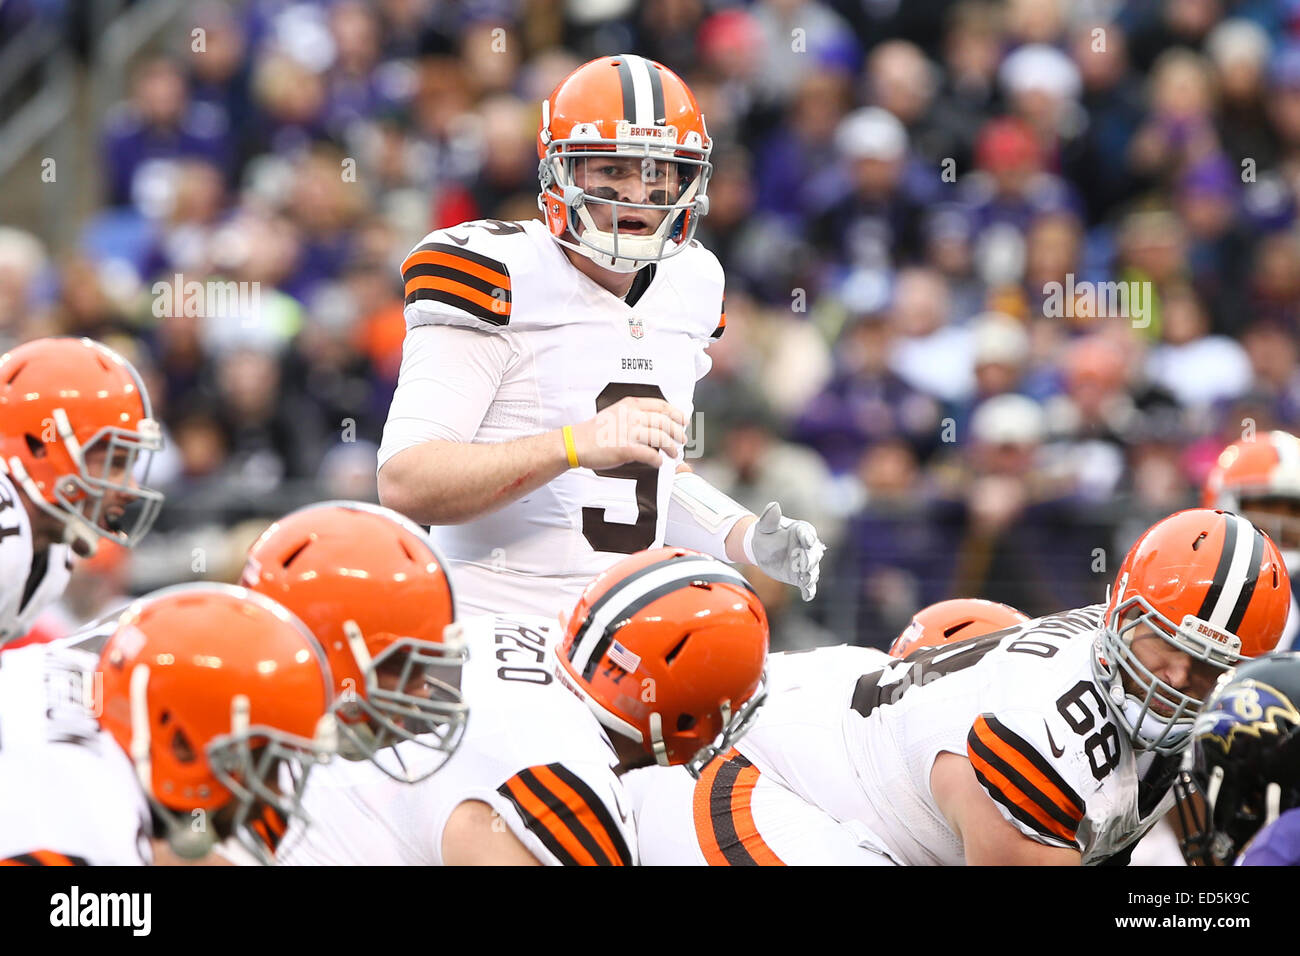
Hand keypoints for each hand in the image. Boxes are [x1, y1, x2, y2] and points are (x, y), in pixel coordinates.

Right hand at [568, 397, 687, 469]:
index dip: (676, 413)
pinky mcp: (626, 448)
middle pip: (665, 422)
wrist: (576, 442)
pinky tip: (659, 463)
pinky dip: (658, 460)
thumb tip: (655, 424)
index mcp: (630, 405)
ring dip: (671, 448)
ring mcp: (629, 432)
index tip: (683, 420)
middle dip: (677, 432)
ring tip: (674, 454)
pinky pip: (650, 454)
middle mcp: (632, 416)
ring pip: (661, 438)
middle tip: (683, 440)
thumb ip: (635, 415)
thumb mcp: (616, 413)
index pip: (661, 406)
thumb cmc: (595, 431)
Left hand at [746, 501, 825, 600]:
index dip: (808, 538)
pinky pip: (808, 585)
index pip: (807, 534)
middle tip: (805, 564)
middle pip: (814, 554)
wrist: (760, 550)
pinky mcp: (800, 577)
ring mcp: (805, 563)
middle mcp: (807, 548)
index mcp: (801, 531)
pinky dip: (809, 590)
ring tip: (806, 579)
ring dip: (811, 575)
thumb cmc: (764, 533)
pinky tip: (807, 595)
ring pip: (813, 570)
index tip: (808, 541)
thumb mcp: (764, 526)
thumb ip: (769, 517)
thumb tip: (773, 506)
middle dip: (811, 559)